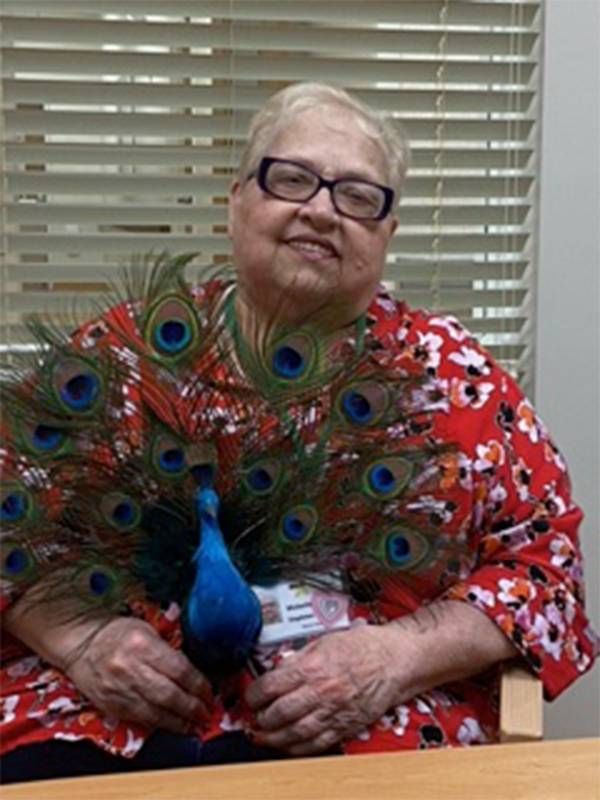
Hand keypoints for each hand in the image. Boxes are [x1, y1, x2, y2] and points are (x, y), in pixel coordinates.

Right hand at [65, 617, 212, 733]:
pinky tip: (173, 726)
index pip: (179, 669)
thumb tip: (194, 671)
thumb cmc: (117, 633)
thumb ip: (168, 649)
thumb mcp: (146, 629)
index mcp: (142, 645)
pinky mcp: (111, 705)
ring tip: (195, 724)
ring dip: (180, 722)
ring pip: (156, 713)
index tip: (209, 692)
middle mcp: (130, 669)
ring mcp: (119, 690)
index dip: (198, 685)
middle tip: (206, 712)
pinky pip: (141, 719)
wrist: (80, 645)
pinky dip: (160, 724)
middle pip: (169, 695)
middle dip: (193, 707)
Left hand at [245, 625, 405, 755]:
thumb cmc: (364, 646)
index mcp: (313, 667)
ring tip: (262, 736)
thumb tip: (278, 668)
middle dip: (262, 718)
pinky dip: (297, 748)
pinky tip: (287, 745)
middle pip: (280, 713)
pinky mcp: (345, 726)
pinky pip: (317, 744)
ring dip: (274, 738)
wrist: (395, 660)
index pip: (272, 685)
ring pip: (295, 733)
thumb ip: (299, 657)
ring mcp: (334, 712)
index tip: (251, 696)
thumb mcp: (325, 641)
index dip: (255, 694)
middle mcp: (322, 692)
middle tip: (255, 717)